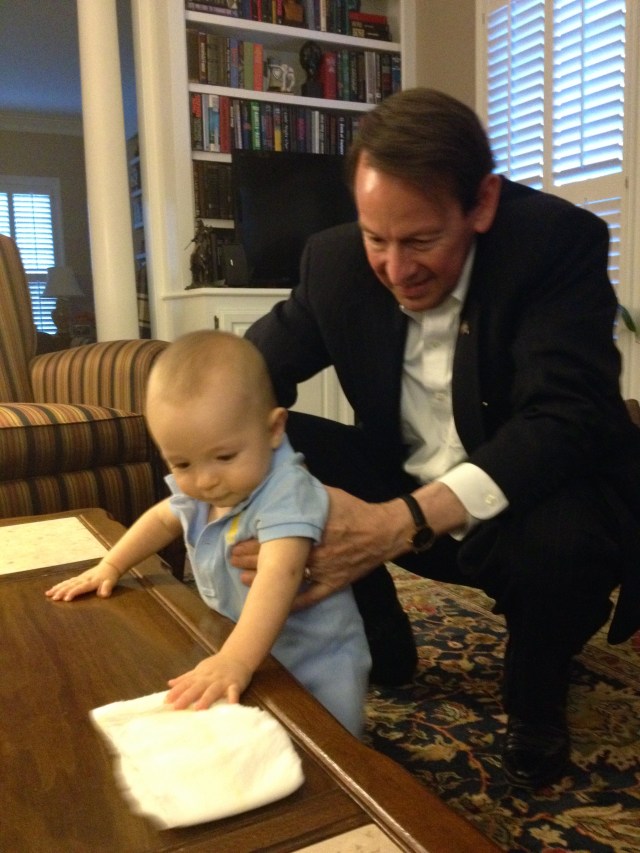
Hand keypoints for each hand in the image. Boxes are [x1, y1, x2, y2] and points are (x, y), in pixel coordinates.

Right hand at [45, 560, 121, 600]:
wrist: (109, 566)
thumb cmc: (110, 577)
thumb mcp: (111, 582)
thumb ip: (107, 588)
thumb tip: (104, 595)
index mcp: (91, 582)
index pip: (81, 587)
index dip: (73, 592)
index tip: (66, 599)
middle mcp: (83, 579)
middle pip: (71, 585)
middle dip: (61, 591)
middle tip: (53, 598)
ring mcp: (80, 578)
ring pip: (67, 583)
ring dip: (57, 588)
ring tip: (48, 594)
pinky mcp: (78, 578)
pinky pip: (67, 582)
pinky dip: (59, 585)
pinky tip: (52, 589)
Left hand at [165, 654, 252, 709]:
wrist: (238, 656)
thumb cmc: (217, 665)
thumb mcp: (200, 670)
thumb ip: (185, 678)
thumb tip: (169, 684)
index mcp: (200, 675)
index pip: (186, 683)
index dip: (176, 692)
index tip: (166, 701)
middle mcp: (210, 678)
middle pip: (197, 687)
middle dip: (186, 697)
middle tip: (176, 707)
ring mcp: (222, 681)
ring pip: (213, 690)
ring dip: (206, 698)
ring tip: (198, 709)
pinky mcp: (235, 684)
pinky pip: (233, 691)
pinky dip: (232, 698)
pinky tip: (231, 705)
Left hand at [231, 487, 401, 608]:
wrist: (384, 531)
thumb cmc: (354, 510)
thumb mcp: (327, 495)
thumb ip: (303, 493)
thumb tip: (280, 482)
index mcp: (310, 529)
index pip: (273, 538)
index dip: (252, 541)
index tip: (234, 541)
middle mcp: (314, 553)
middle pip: (275, 558)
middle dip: (250, 559)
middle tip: (232, 558)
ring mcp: (323, 572)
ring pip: (288, 579)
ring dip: (265, 580)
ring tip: (243, 579)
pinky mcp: (333, 584)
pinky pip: (310, 597)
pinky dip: (293, 603)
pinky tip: (276, 607)